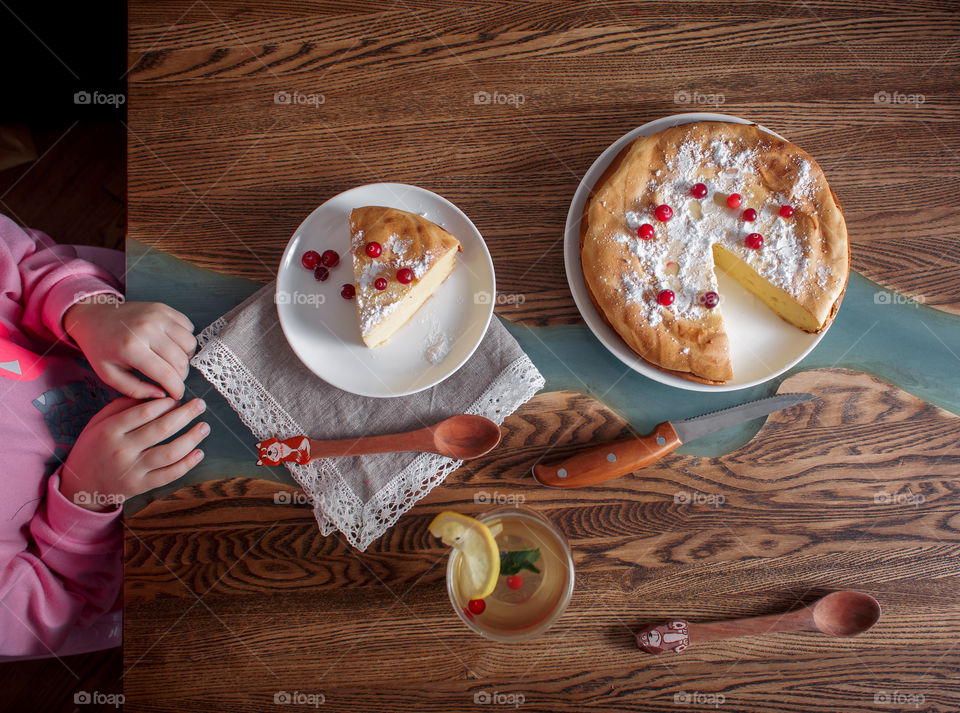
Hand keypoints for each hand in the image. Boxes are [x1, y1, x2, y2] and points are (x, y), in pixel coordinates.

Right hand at [60, 397, 209, 511]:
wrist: (81, 485)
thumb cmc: (94, 447)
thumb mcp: (98, 423)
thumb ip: (122, 406)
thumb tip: (152, 394)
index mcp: (110, 431)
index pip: (144, 412)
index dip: (166, 403)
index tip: (178, 398)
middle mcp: (122, 450)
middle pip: (161, 429)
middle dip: (186, 414)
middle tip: (200, 404)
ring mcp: (132, 470)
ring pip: (169, 452)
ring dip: (192, 438)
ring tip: (204, 426)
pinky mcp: (141, 486)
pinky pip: (169, 474)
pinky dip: (187, 464)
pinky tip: (199, 452)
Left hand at [64, 297, 196, 398]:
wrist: (94, 316)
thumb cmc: (100, 347)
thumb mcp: (109, 375)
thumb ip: (135, 390)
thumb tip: (162, 394)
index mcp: (131, 348)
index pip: (166, 374)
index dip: (176, 389)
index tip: (176, 395)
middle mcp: (147, 328)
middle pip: (181, 360)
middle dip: (181, 376)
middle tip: (171, 380)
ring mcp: (158, 315)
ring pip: (190, 344)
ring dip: (185, 357)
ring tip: (171, 361)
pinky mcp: (164, 308)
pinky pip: (189, 328)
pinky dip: (184, 340)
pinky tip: (171, 345)